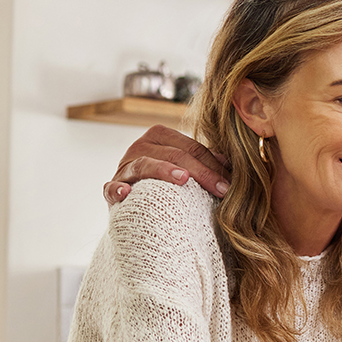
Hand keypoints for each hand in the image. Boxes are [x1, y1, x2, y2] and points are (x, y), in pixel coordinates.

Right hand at [103, 125, 231, 204]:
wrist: (138, 205)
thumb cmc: (168, 185)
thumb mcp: (187, 169)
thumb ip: (206, 163)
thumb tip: (230, 162)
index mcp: (160, 136)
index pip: (192, 148)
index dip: (214, 165)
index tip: (231, 184)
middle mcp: (140, 146)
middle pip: (174, 155)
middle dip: (202, 172)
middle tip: (222, 190)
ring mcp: (124, 167)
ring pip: (145, 164)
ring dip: (163, 170)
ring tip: (183, 179)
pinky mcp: (111, 188)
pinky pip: (110, 188)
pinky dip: (116, 189)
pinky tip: (125, 193)